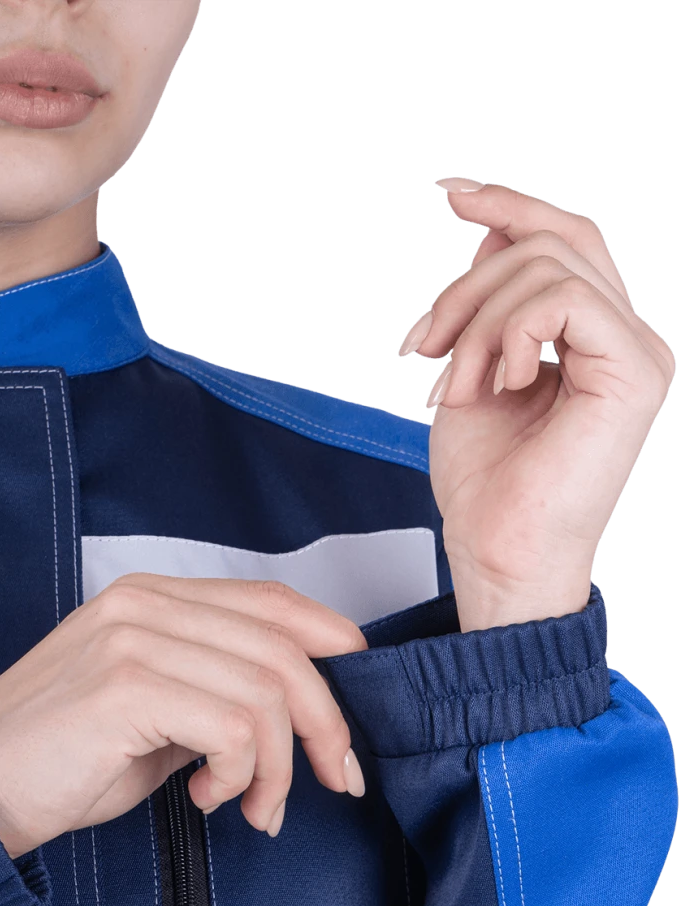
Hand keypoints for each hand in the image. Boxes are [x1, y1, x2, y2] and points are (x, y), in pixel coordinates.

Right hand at [0, 573, 367, 855]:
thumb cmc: (66, 759)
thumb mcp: (156, 712)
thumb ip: (216, 691)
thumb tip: (302, 713)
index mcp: (154, 597)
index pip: (274, 603)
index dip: (334, 649)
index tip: (352, 717)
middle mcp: (146, 605)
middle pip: (285, 649)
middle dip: (326, 727)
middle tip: (335, 782)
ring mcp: (135, 640)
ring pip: (267, 693)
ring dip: (280, 768)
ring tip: (254, 808)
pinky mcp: (127, 688)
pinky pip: (233, 728)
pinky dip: (241, 776)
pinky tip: (208, 799)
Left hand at [400, 180, 676, 630]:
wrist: (499, 554)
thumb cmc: (487, 487)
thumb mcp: (473, 369)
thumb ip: (490, 302)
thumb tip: (488, 229)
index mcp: (596, 340)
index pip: (566, 241)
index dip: (510, 206)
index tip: (451, 193)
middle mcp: (627, 341)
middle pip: (555, 241)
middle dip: (469, 284)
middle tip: (424, 346)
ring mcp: (638, 356)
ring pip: (550, 266)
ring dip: (477, 321)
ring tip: (455, 385)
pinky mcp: (634, 373)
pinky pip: (563, 301)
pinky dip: (508, 333)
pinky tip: (496, 383)